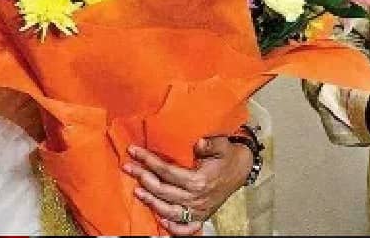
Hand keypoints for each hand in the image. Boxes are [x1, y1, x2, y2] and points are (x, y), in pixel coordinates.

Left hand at [125, 137, 252, 235]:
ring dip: (150, 201)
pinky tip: (160, 220)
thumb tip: (199, 143)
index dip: (148, 161)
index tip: (134, 151)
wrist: (241, 169)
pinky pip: (185, 228)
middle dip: (143, 177)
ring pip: (169, 210)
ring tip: (136, 190)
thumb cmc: (227, 156)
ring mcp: (199, 210)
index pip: (167, 171)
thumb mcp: (221, 145)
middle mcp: (197, 198)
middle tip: (128, 167)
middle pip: (163, 190)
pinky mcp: (201, 217)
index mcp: (199, 181)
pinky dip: (172, 227)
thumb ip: (210, 144)